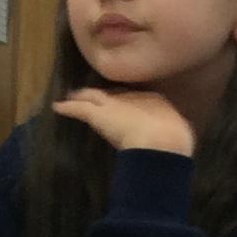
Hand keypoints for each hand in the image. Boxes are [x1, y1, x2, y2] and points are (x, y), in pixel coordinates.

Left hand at [51, 87, 195, 155]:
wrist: (162, 142)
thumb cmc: (175, 143)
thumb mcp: (179, 137)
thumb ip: (175, 138)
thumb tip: (178, 143)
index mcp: (156, 102)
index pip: (137, 98)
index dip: (127, 100)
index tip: (122, 103)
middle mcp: (134, 97)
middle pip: (114, 92)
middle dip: (104, 94)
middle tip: (94, 94)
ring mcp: (114, 104)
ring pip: (93, 96)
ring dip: (82, 96)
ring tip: (72, 96)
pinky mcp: (98, 115)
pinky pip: (79, 108)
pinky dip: (68, 108)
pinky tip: (57, 107)